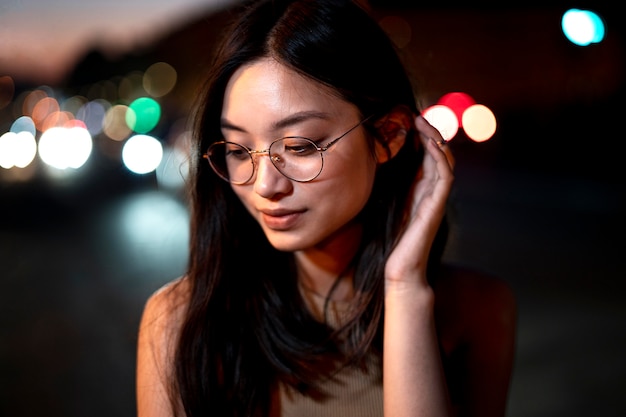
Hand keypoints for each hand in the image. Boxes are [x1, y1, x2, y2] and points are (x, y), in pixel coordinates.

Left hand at [384, 115, 454, 290]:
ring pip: (444, 160)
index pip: (425, 156)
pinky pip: (444, 176)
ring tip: (421, 121)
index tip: (404, 118)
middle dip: (428, 131)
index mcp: (419, 190)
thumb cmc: (390, 241)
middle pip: (437, 153)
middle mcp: (430, 191)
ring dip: (435, 138)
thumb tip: (370, 166)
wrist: (400, 270)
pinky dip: (439, 157)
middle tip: (414, 113)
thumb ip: (386, 188)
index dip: (419, 136)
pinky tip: (429, 142)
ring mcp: (436, 198)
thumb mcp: (385, 206)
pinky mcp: (437, 206)